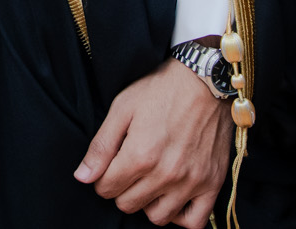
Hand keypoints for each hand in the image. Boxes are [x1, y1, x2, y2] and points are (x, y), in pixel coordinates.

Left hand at [74, 58, 232, 225]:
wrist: (204, 80)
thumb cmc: (160, 90)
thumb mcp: (122, 109)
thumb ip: (101, 146)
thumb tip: (83, 177)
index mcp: (140, 155)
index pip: (106, 189)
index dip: (102, 178)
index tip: (110, 165)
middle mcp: (166, 174)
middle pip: (128, 205)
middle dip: (122, 189)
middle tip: (129, 169)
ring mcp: (191, 182)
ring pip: (158, 217)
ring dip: (148, 203)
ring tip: (149, 182)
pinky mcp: (212, 183)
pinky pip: (194, 221)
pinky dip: (180, 216)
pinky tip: (172, 198)